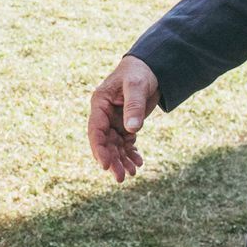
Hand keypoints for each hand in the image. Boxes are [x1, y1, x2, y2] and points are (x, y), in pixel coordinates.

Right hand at [88, 55, 159, 181]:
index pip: (96, 130)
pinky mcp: (126, 123)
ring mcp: (114, 120)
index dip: (99, 149)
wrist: (150, 68)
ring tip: (133, 173)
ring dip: (122, 159)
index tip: (104, 165)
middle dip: (112, 160)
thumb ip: (134, 106)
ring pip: (115, 145)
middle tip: (121, 178)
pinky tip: (138, 162)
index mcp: (100, 103)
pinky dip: (130, 153)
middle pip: (105, 142)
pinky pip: (125, 142)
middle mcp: (104, 114)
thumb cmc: (139, 73)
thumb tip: (133, 130)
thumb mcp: (136, 86)